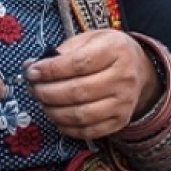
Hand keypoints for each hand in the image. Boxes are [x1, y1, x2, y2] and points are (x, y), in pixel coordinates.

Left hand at [24, 30, 161, 140]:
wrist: (139, 68)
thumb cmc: (107, 50)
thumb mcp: (89, 39)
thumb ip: (63, 51)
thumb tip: (33, 66)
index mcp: (115, 50)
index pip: (78, 64)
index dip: (51, 70)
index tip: (31, 71)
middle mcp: (123, 78)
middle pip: (78, 91)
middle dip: (47, 92)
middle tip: (32, 88)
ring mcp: (124, 103)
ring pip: (81, 114)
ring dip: (53, 111)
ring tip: (41, 102)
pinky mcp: (120, 122)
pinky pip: (89, 131)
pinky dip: (67, 127)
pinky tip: (56, 116)